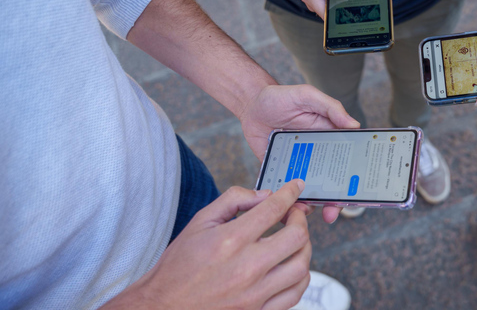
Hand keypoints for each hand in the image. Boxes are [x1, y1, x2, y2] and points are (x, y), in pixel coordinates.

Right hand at [105, 182, 311, 309]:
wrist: (163, 306)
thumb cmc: (179, 265)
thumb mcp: (200, 222)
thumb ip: (233, 200)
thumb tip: (264, 194)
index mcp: (231, 240)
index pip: (274, 209)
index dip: (290, 193)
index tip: (296, 187)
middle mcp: (246, 267)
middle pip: (296, 237)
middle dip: (300, 219)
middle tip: (294, 214)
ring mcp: (255, 293)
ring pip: (301, 266)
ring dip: (304, 247)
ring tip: (295, 240)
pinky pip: (295, 293)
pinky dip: (300, 276)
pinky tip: (291, 265)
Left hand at [239, 84, 359, 222]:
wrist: (251, 103)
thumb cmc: (281, 97)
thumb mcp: (308, 96)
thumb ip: (330, 108)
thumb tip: (354, 125)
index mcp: (329, 138)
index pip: (346, 161)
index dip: (352, 179)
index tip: (355, 194)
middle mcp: (316, 155)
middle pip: (330, 183)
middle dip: (334, 201)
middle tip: (332, 213)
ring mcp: (297, 164)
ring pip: (308, 191)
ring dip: (309, 204)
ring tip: (305, 211)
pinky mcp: (278, 171)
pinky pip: (283, 189)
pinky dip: (285, 200)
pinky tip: (284, 206)